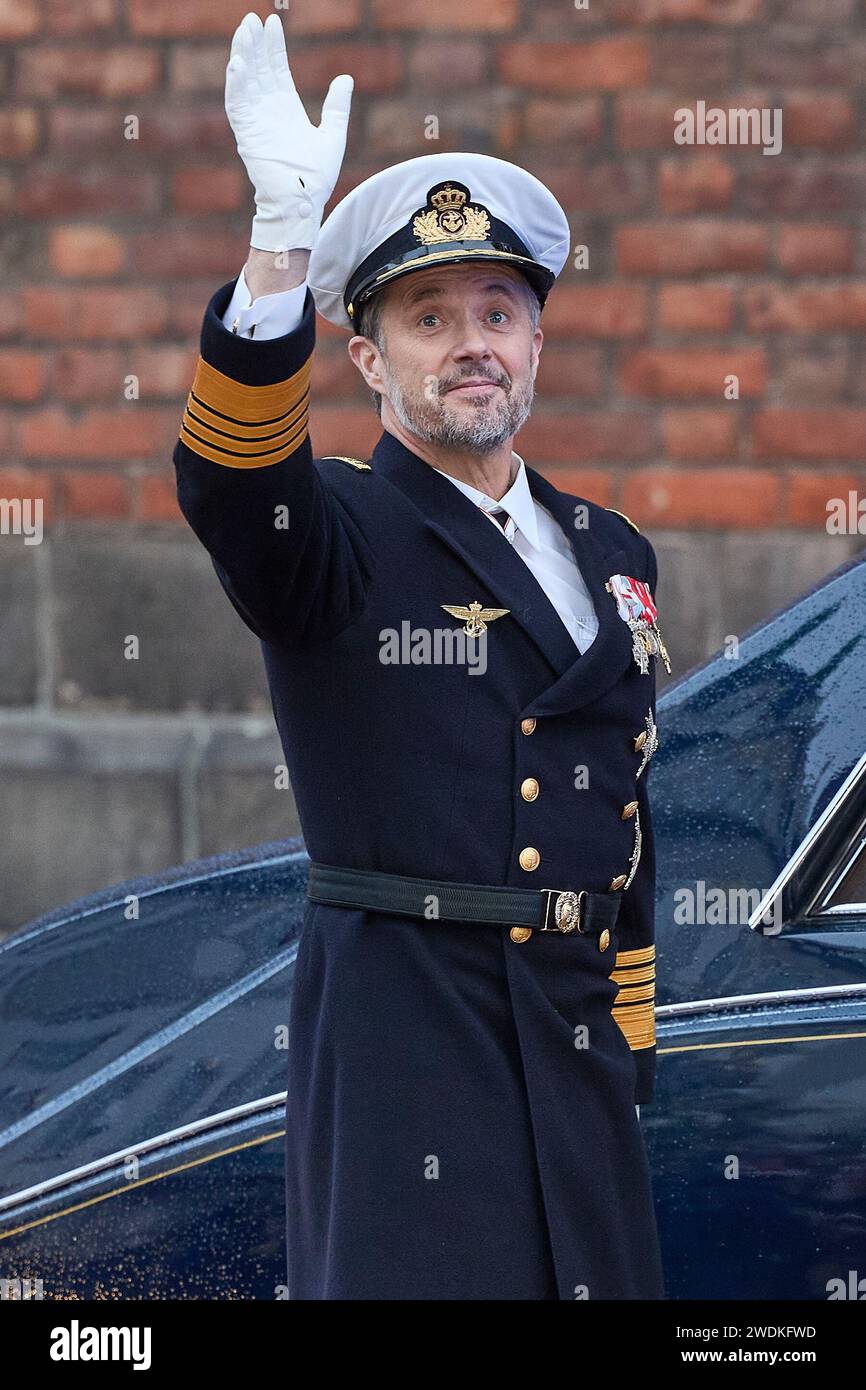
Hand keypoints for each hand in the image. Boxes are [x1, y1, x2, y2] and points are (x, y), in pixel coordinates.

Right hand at [225, 10, 352, 252]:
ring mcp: (256, 121)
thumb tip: (346, 78)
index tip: (272, 23)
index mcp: (286, 108)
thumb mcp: (333, 135)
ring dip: (242, 56)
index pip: (276, 69)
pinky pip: (237, 104)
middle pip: (258, 69)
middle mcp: (268, 111)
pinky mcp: (247, 134)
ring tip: (244, 32)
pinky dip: (236, 84)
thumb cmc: (316, 178)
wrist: (304, 204)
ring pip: (244, 81)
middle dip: (255, 44)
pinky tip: (238, 63)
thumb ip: (337, 107)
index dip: (273, 46)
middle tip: (252, 18)